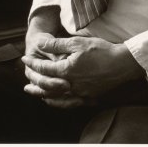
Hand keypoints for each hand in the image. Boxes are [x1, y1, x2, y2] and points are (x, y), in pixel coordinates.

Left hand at [22, 36, 143, 101]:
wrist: (122, 63)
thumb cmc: (101, 50)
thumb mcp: (77, 42)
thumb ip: (56, 45)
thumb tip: (39, 44)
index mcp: (67, 70)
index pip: (44, 68)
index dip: (33, 63)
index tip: (25, 59)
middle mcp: (71, 85)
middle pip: (47, 86)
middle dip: (34, 83)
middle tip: (25, 83)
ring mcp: (80, 93)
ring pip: (57, 98)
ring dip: (44, 95)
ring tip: (35, 93)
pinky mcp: (89, 97)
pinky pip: (70, 104)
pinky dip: (59, 103)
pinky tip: (54, 101)